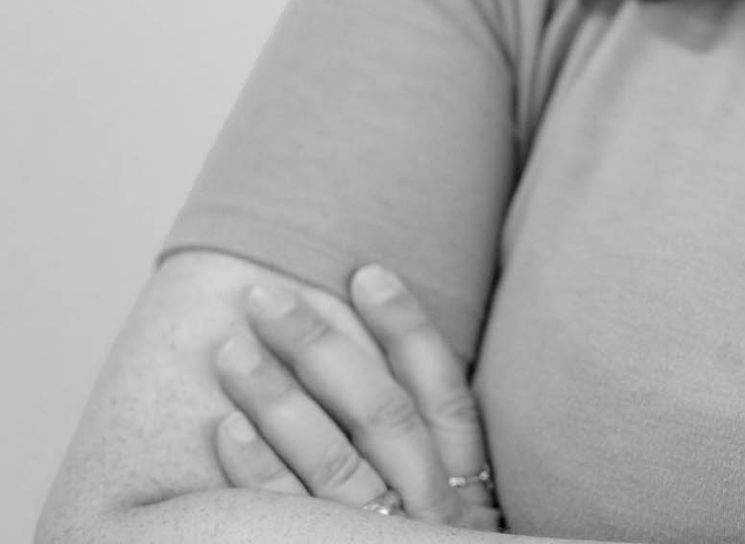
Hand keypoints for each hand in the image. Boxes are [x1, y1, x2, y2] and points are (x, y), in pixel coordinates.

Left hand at [212, 264, 500, 529]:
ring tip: (232, 349)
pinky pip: (289, 515)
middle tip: (266, 297)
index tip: (366, 273)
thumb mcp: (458, 518)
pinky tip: (228, 429)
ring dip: (278, 398)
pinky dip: (260, 470)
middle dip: (322, 346)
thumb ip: (428, 461)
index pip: (444, 395)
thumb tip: (364, 370)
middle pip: (380, 413)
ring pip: (332, 458)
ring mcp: (383, 539)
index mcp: (468, 490)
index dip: (408, 329)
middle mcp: (432, 510)